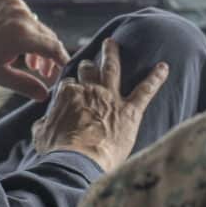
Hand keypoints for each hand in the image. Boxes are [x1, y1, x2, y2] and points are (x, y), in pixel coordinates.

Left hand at [0, 0, 70, 100]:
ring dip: (36, 42)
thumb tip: (44, 94)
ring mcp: (15, 3)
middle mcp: (23, 15)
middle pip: (47, 36)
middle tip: (44, 72)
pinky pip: (24, 13)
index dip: (62, 60)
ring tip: (29, 61)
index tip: (64, 70)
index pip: (54, 47)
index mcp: (22, 35)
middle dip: (49, 55)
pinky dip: (24, 26)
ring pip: (36, 24)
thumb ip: (24, 84)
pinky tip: (15, 39)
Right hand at [31, 38, 168, 172]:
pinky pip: (146, 90)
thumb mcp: (41, 134)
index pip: (68, 84)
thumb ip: (45, 122)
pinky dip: (156, 78)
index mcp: (67, 94)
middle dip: (88, 66)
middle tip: (89, 64)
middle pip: (88, 69)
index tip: (71, 95)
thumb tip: (45, 122)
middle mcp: (89, 90)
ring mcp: (110, 97)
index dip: (70, 89)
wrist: (77, 162)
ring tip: (113, 44)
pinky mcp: (130, 111)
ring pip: (112, 68)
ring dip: (112, 54)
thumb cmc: (57, 151)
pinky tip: (164, 67)